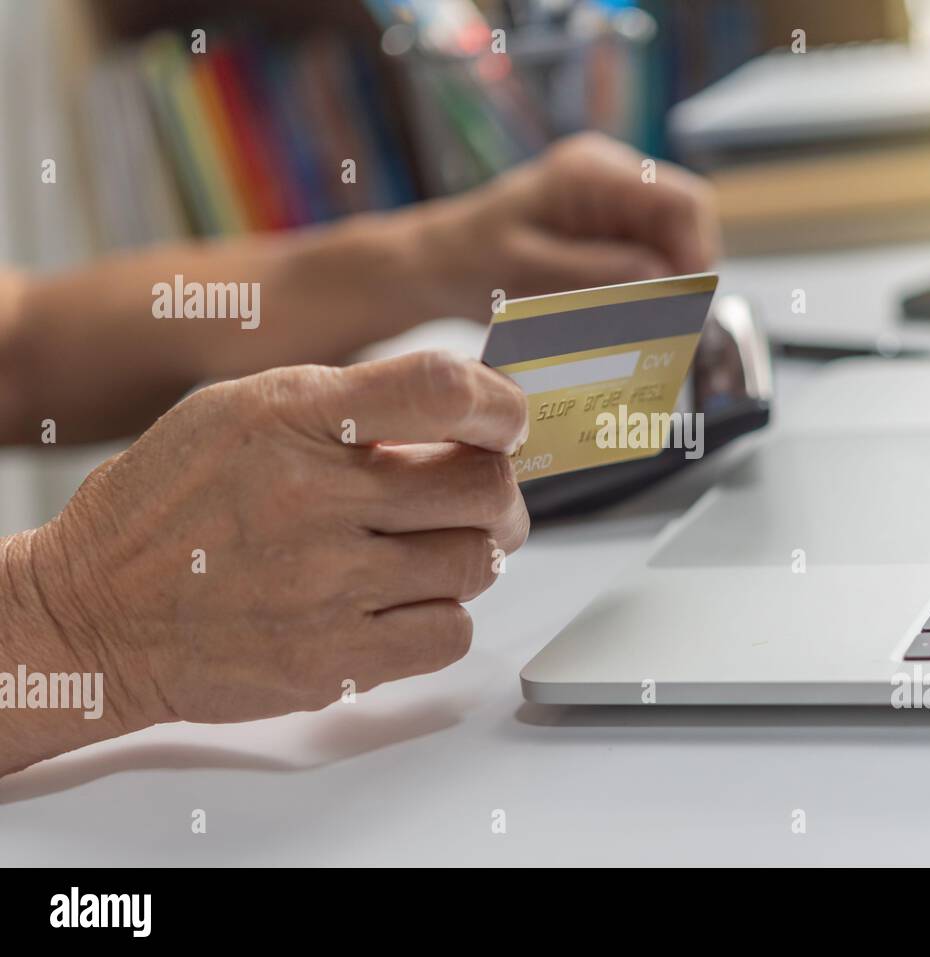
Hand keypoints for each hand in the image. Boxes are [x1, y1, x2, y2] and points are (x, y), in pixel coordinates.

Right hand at [21, 351, 528, 735]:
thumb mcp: (242, 411)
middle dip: (497, 491)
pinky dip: (444, 617)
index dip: (499, 405)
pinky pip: (452, 634)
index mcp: (293, 418)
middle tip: (476, 499)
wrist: (93, 614)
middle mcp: (314, 499)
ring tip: (422, 551)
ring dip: (468, 554)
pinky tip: (403, 603)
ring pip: (477, 563)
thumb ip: (350, 404)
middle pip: (484, 489)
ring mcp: (326, 587)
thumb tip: (466, 410)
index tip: (506, 421)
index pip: (440, 393)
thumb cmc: (174, 505)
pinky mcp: (332, 662)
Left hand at [409, 132, 720, 320]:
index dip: (696, 253)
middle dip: (680, 276)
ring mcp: (614, 202)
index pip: (682, 201)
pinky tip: (626, 319)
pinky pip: (650, 259)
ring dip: (664, 288)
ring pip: (673, 246)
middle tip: (665, 327)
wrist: (439, 264)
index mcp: (592, 172)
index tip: (682, 306)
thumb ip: (596, 272)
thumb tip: (662, 278)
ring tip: (642, 328)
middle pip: (684, 224)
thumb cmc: (471, 262)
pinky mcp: (610, 229)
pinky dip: (646, 292)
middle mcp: (612, 177)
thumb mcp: (529, 273)